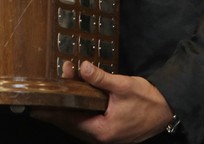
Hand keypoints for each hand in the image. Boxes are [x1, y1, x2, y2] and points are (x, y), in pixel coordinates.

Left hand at [33, 61, 173, 142]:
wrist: (167, 108)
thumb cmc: (146, 99)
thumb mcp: (122, 85)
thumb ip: (100, 78)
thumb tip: (81, 67)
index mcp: (101, 131)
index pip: (69, 122)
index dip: (53, 112)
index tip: (37, 107)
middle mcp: (101, 138)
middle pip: (72, 125)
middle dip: (58, 110)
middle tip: (43, 98)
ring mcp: (107, 137)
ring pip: (80, 125)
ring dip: (69, 110)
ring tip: (57, 96)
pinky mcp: (111, 132)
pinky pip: (89, 124)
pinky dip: (80, 112)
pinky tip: (76, 101)